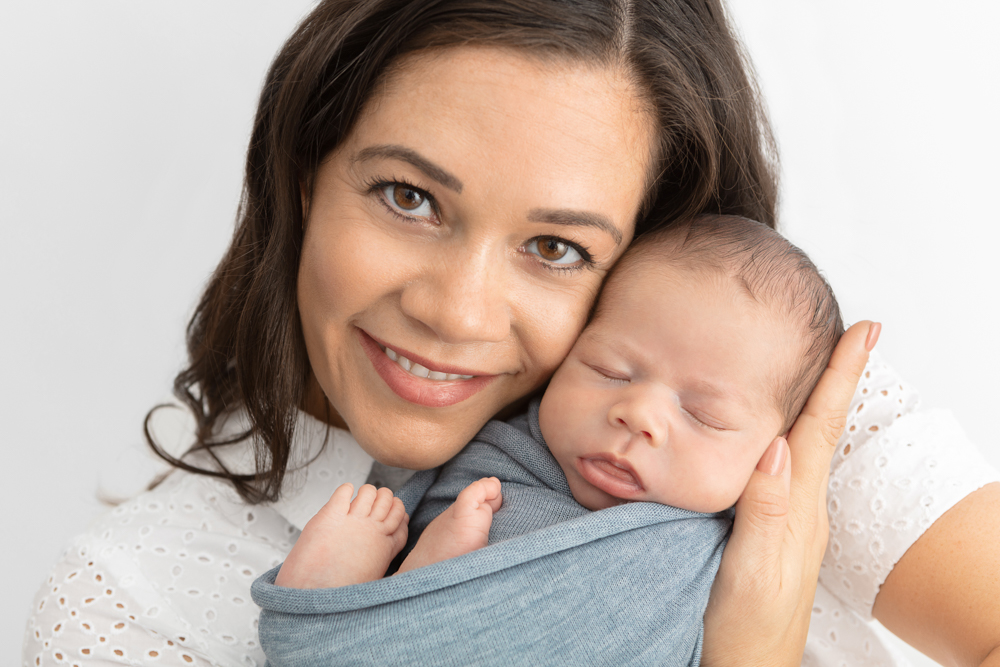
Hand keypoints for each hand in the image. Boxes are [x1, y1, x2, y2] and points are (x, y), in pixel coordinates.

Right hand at [700, 321, 878, 665]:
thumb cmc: (745, 633)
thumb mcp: (753, 573)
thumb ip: (767, 511)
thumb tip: (780, 444)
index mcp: (798, 511)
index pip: (820, 429)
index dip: (840, 378)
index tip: (864, 332)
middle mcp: (799, 510)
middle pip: (818, 429)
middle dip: (833, 378)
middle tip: (847, 333)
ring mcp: (787, 522)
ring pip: (802, 446)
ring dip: (813, 402)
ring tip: (817, 365)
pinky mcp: (768, 532)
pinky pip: (781, 470)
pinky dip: (786, 435)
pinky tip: (773, 431)